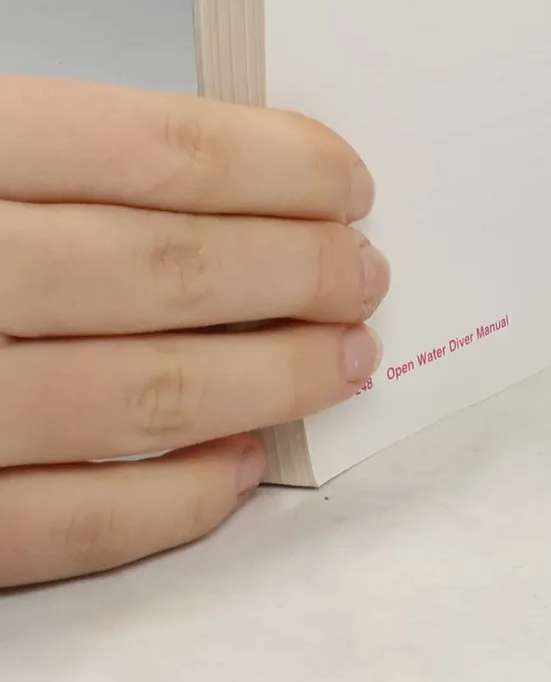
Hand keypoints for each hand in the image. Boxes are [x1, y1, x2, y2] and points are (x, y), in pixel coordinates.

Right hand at [0, 77, 385, 587]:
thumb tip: (239, 174)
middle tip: (365, 273)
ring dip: (267, 383)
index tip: (348, 182)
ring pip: (133, 402)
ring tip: (342, 360)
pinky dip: (165, 506)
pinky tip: (239, 467)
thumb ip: (65, 152)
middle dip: (298, 276)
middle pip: (166, 275)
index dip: (278, 168)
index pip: (158, 155)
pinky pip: (53, 529)